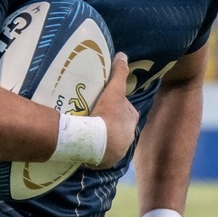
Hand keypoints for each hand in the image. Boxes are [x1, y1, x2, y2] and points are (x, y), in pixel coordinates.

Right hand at [89, 52, 137, 168]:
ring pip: (110, 141)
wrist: (96, 140)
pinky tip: (85, 144)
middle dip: (110, 123)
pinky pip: (101, 154)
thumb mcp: (113, 90)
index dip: (117, 106)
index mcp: (131, 121)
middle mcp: (128, 138)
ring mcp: (117, 151)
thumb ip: (119, 73)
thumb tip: (123, 55)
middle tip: (94, 117)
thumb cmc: (107, 114)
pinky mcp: (106, 161)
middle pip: (118, 127)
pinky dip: (95, 150)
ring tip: (88, 131)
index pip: (126, 111)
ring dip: (102, 137)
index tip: (105, 104)